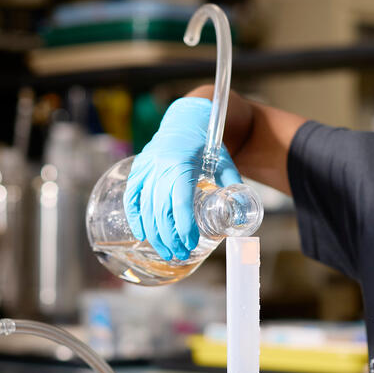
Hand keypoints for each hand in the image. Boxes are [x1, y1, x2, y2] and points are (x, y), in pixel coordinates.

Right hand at [123, 97, 241, 260]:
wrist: (187, 118)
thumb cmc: (208, 142)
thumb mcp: (225, 161)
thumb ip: (232, 184)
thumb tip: (241, 211)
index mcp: (183, 163)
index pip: (180, 201)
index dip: (184, 225)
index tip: (190, 243)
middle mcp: (161, 165)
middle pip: (161, 209)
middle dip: (170, 236)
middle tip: (180, 254)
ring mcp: (147, 167)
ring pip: (145, 207)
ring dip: (154, 233)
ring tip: (166, 251)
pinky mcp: (138, 169)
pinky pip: (132, 196)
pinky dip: (135, 216)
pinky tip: (142, 233)